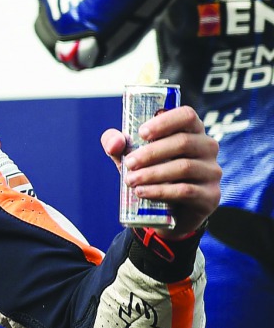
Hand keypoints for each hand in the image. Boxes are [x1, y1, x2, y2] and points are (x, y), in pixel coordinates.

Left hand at [100, 105, 220, 237]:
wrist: (168, 212)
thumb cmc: (150, 173)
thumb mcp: (130, 156)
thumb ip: (117, 144)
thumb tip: (115, 142)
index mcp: (191, 131)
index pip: (187, 115)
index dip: (165, 121)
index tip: (141, 133)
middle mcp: (207, 148)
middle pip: (183, 142)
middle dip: (151, 153)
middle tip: (129, 163)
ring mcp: (212, 172)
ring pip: (184, 167)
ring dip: (153, 174)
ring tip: (131, 181)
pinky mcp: (211, 195)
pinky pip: (186, 190)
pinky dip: (160, 191)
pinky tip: (142, 192)